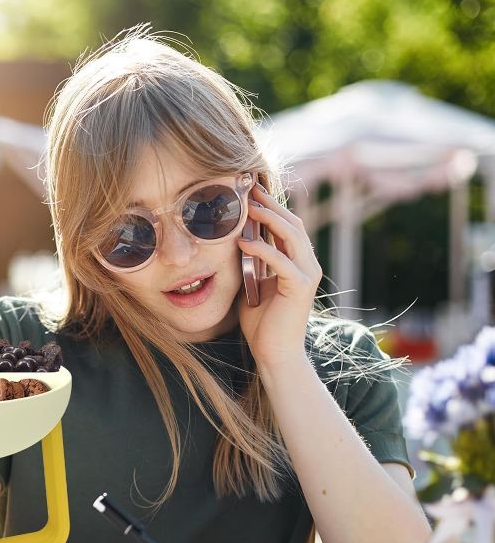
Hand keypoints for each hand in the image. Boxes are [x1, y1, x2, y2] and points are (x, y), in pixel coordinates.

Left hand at [237, 184, 321, 369]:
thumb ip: (250, 265)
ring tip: (248, 209)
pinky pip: (282, 261)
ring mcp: (307, 275)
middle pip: (292, 223)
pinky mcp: (300, 288)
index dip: (270, 207)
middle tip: (248, 189)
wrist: (274, 353)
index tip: (249, 192)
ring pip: (292, 236)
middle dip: (270, 205)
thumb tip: (234, 243)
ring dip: (269, 219)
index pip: (287, 226)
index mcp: (297, 262)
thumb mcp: (252, 286)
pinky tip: (243, 243)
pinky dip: (262, 250)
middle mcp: (307, 265)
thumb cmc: (262, 323)